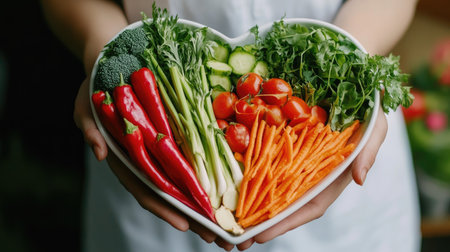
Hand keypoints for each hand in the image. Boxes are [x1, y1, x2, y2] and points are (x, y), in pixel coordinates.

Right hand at [73, 76, 228, 245]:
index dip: (164, 208)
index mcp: (125, 160)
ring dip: (203, 204)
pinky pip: (191, 158)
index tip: (184, 223)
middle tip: (215, 236)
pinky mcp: (173, 138)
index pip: (145, 189)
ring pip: (183, 182)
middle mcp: (146, 160)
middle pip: (170, 194)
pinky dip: (206, 175)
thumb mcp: (86, 107)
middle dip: (191, 216)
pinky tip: (224, 188)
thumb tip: (100, 153)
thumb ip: (90, 130)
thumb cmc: (97, 87)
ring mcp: (161, 151)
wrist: (114, 64)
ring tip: (225, 222)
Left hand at [236, 109, 387, 249]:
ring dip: (254, 206)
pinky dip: (255, 178)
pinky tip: (237, 185)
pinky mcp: (288, 151)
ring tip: (231, 222)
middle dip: (263, 223)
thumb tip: (360, 179)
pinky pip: (270, 166)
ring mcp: (299, 165)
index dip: (286, 223)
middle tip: (238, 239)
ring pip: (275, 190)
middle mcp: (313, 177)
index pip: (308, 208)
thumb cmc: (369, 115)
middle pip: (286, 206)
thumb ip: (368, 155)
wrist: (357, 93)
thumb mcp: (375, 130)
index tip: (262, 235)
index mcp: (332, 179)